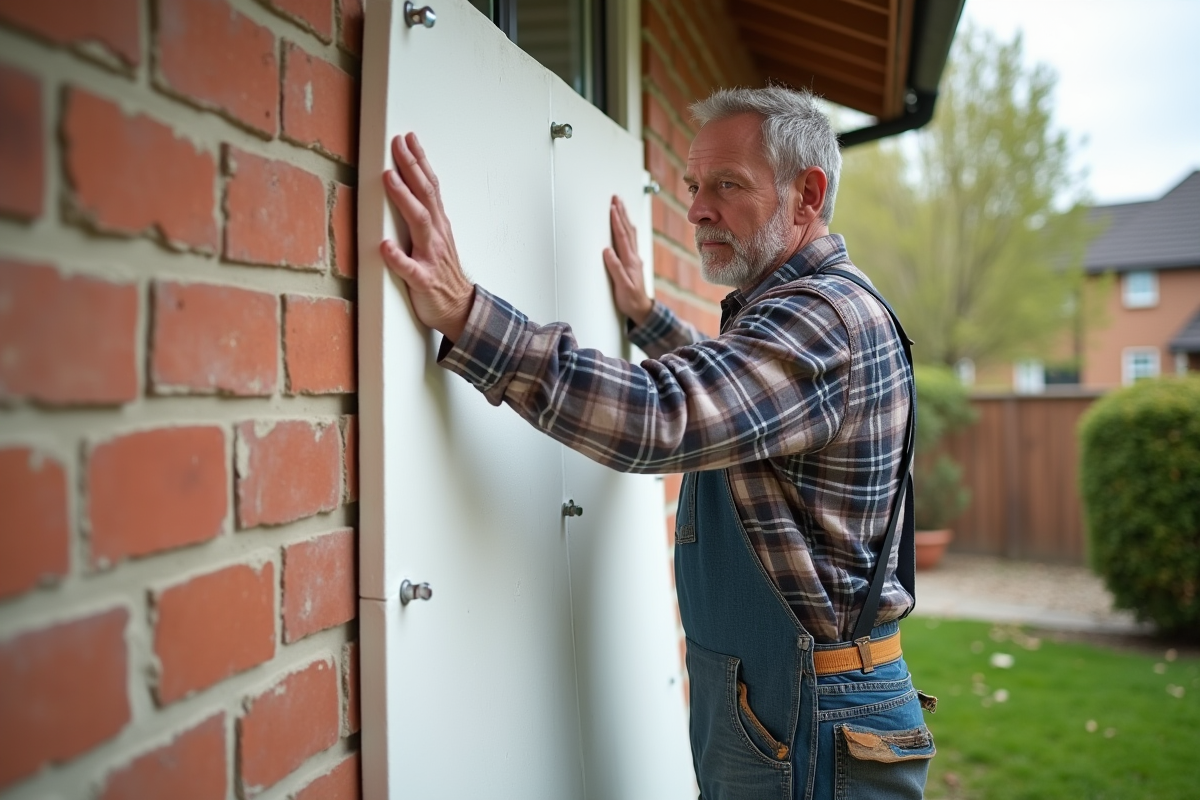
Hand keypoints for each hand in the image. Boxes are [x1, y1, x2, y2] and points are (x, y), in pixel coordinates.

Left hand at [380, 133, 473, 341]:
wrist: (461, 309)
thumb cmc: (444, 275)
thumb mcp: (437, 239)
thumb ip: (425, 215)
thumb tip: (410, 188)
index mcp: (438, 225)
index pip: (430, 186)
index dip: (419, 161)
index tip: (408, 139)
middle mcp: (436, 236)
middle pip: (425, 195)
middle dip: (411, 168)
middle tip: (398, 145)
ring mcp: (431, 257)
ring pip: (419, 224)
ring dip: (404, 200)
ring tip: (389, 179)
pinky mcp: (423, 281)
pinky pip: (410, 269)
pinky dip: (397, 257)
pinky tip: (385, 247)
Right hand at [602, 195, 652, 326]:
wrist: (642, 309)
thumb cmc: (630, 300)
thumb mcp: (622, 286)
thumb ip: (615, 269)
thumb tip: (608, 251)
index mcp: (630, 261)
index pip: (622, 237)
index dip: (617, 221)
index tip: (612, 207)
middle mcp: (634, 257)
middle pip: (627, 230)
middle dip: (621, 213)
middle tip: (616, 198)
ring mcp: (634, 259)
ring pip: (630, 233)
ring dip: (625, 218)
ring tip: (620, 206)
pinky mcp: (633, 262)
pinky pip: (630, 240)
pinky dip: (627, 229)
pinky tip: (626, 225)